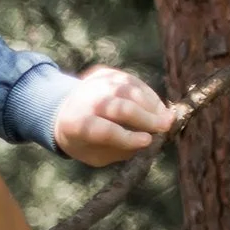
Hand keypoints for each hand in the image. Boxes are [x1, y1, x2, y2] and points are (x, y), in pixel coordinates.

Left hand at [52, 66, 171, 166]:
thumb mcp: (95, 155)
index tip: (148, 141)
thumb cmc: (84, 140)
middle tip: (165, 127)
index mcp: (76, 124)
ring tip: (165, 118)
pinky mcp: (106, 74)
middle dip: (146, 118)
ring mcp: (95, 84)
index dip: (128, 137)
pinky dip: (149, 94)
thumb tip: (148, 141)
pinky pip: (133, 81)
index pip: (105, 131)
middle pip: (120, 107)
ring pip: (130, 91)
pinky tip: (157, 107)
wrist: (63, 110)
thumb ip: (118, 151)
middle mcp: (84, 100)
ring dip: (152, 105)